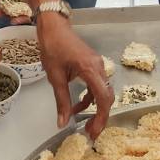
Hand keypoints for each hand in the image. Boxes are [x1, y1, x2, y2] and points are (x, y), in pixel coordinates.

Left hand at [35, 13, 113, 137]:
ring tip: (84, 124)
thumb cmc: (53, 47)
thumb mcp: (55, 77)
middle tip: (91, 133)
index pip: (103, 98)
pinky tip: (77, 106)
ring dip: (95, 109)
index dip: (100, 117)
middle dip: (100, 117)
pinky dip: (89, 98)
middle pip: (107, 97)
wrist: (54, 27)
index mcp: (90, 69)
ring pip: (102, 93)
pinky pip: (96, 86)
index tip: (93, 131)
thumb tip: (63, 123)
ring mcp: (97, 66)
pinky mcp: (93, 65)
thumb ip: (62, 101)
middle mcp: (99, 67)